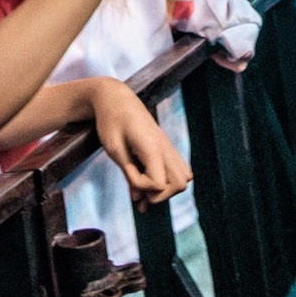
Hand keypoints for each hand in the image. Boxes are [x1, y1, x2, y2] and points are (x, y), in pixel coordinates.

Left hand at [89, 79, 191, 205]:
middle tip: (139, 190)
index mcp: (152, 146)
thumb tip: (138, 198)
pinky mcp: (166, 146)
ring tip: (145, 189)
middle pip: (180, 184)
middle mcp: (165, 147)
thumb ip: (128, 173)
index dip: (140, 185)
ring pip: (184, 178)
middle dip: (160, 195)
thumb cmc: (111, 121)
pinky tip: (148, 180)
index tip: (126, 171)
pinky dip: (167, 180)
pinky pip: (179, 169)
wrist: (116, 98)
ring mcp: (169, 146)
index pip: (158, 182)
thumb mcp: (113, 148)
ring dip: (166, 189)